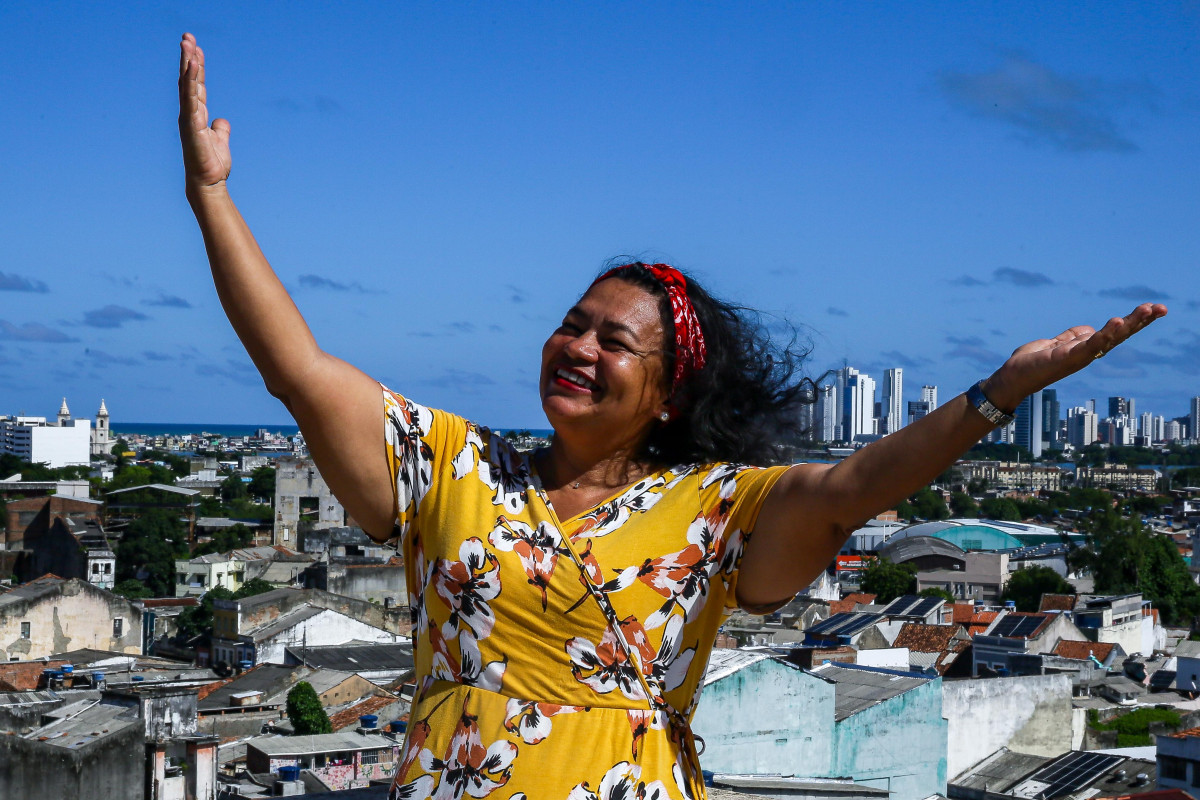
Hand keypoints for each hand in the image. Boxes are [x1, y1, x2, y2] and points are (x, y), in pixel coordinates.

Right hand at [179, 33, 230, 192]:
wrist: (208, 182)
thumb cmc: (212, 163)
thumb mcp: (220, 140)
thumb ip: (220, 128)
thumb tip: (221, 120)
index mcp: (196, 114)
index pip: (196, 85)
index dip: (197, 66)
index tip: (196, 47)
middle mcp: (189, 112)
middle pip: (188, 79)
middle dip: (188, 57)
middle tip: (187, 36)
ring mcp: (188, 117)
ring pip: (187, 85)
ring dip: (188, 63)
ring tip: (188, 43)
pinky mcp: (191, 124)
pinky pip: (191, 98)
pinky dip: (191, 81)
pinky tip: (193, 66)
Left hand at [982, 303, 1167, 410]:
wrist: (1012, 378)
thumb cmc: (1031, 363)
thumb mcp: (1054, 344)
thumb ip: (1071, 336)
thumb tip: (1089, 329)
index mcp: (1086, 348)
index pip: (1115, 332)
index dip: (1134, 322)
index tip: (1153, 309)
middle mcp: (1087, 354)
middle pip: (1119, 335)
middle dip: (1141, 322)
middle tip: (1161, 308)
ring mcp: (1079, 357)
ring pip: (1110, 339)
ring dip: (1130, 325)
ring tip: (1147, 310)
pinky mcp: (1067, 358)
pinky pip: (1089, 345)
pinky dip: (1104, 334)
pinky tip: (1117, 322)